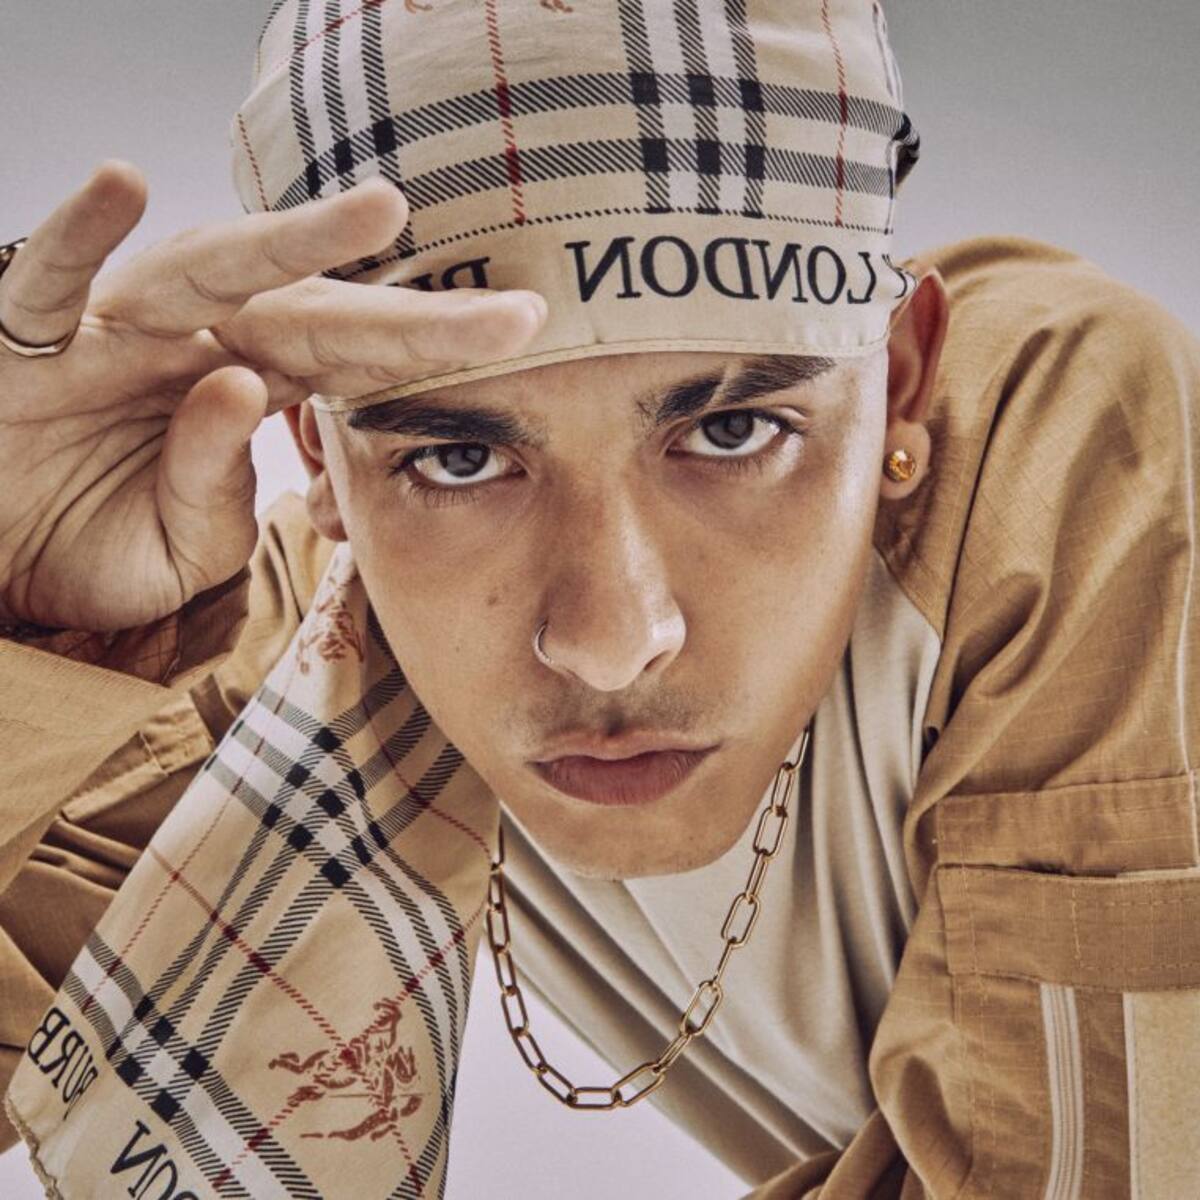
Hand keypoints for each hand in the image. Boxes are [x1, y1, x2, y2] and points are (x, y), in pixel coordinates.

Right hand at [0, 162, 545, 630]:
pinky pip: (42, 279)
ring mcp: (111, 334)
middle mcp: (192, 344)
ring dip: (285, 241)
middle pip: (310, 313)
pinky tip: (121, 185)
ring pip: (202, 272)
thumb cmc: (90, 544)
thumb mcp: (182, 546)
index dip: (434, 347)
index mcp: (244, 390)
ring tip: (378, 212)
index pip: (352, 362)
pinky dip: (75, 237)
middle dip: (407, 308)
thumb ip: (218, 485)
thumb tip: (236, 389)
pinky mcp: (18, 338)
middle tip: (507, 303)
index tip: (525, 330)